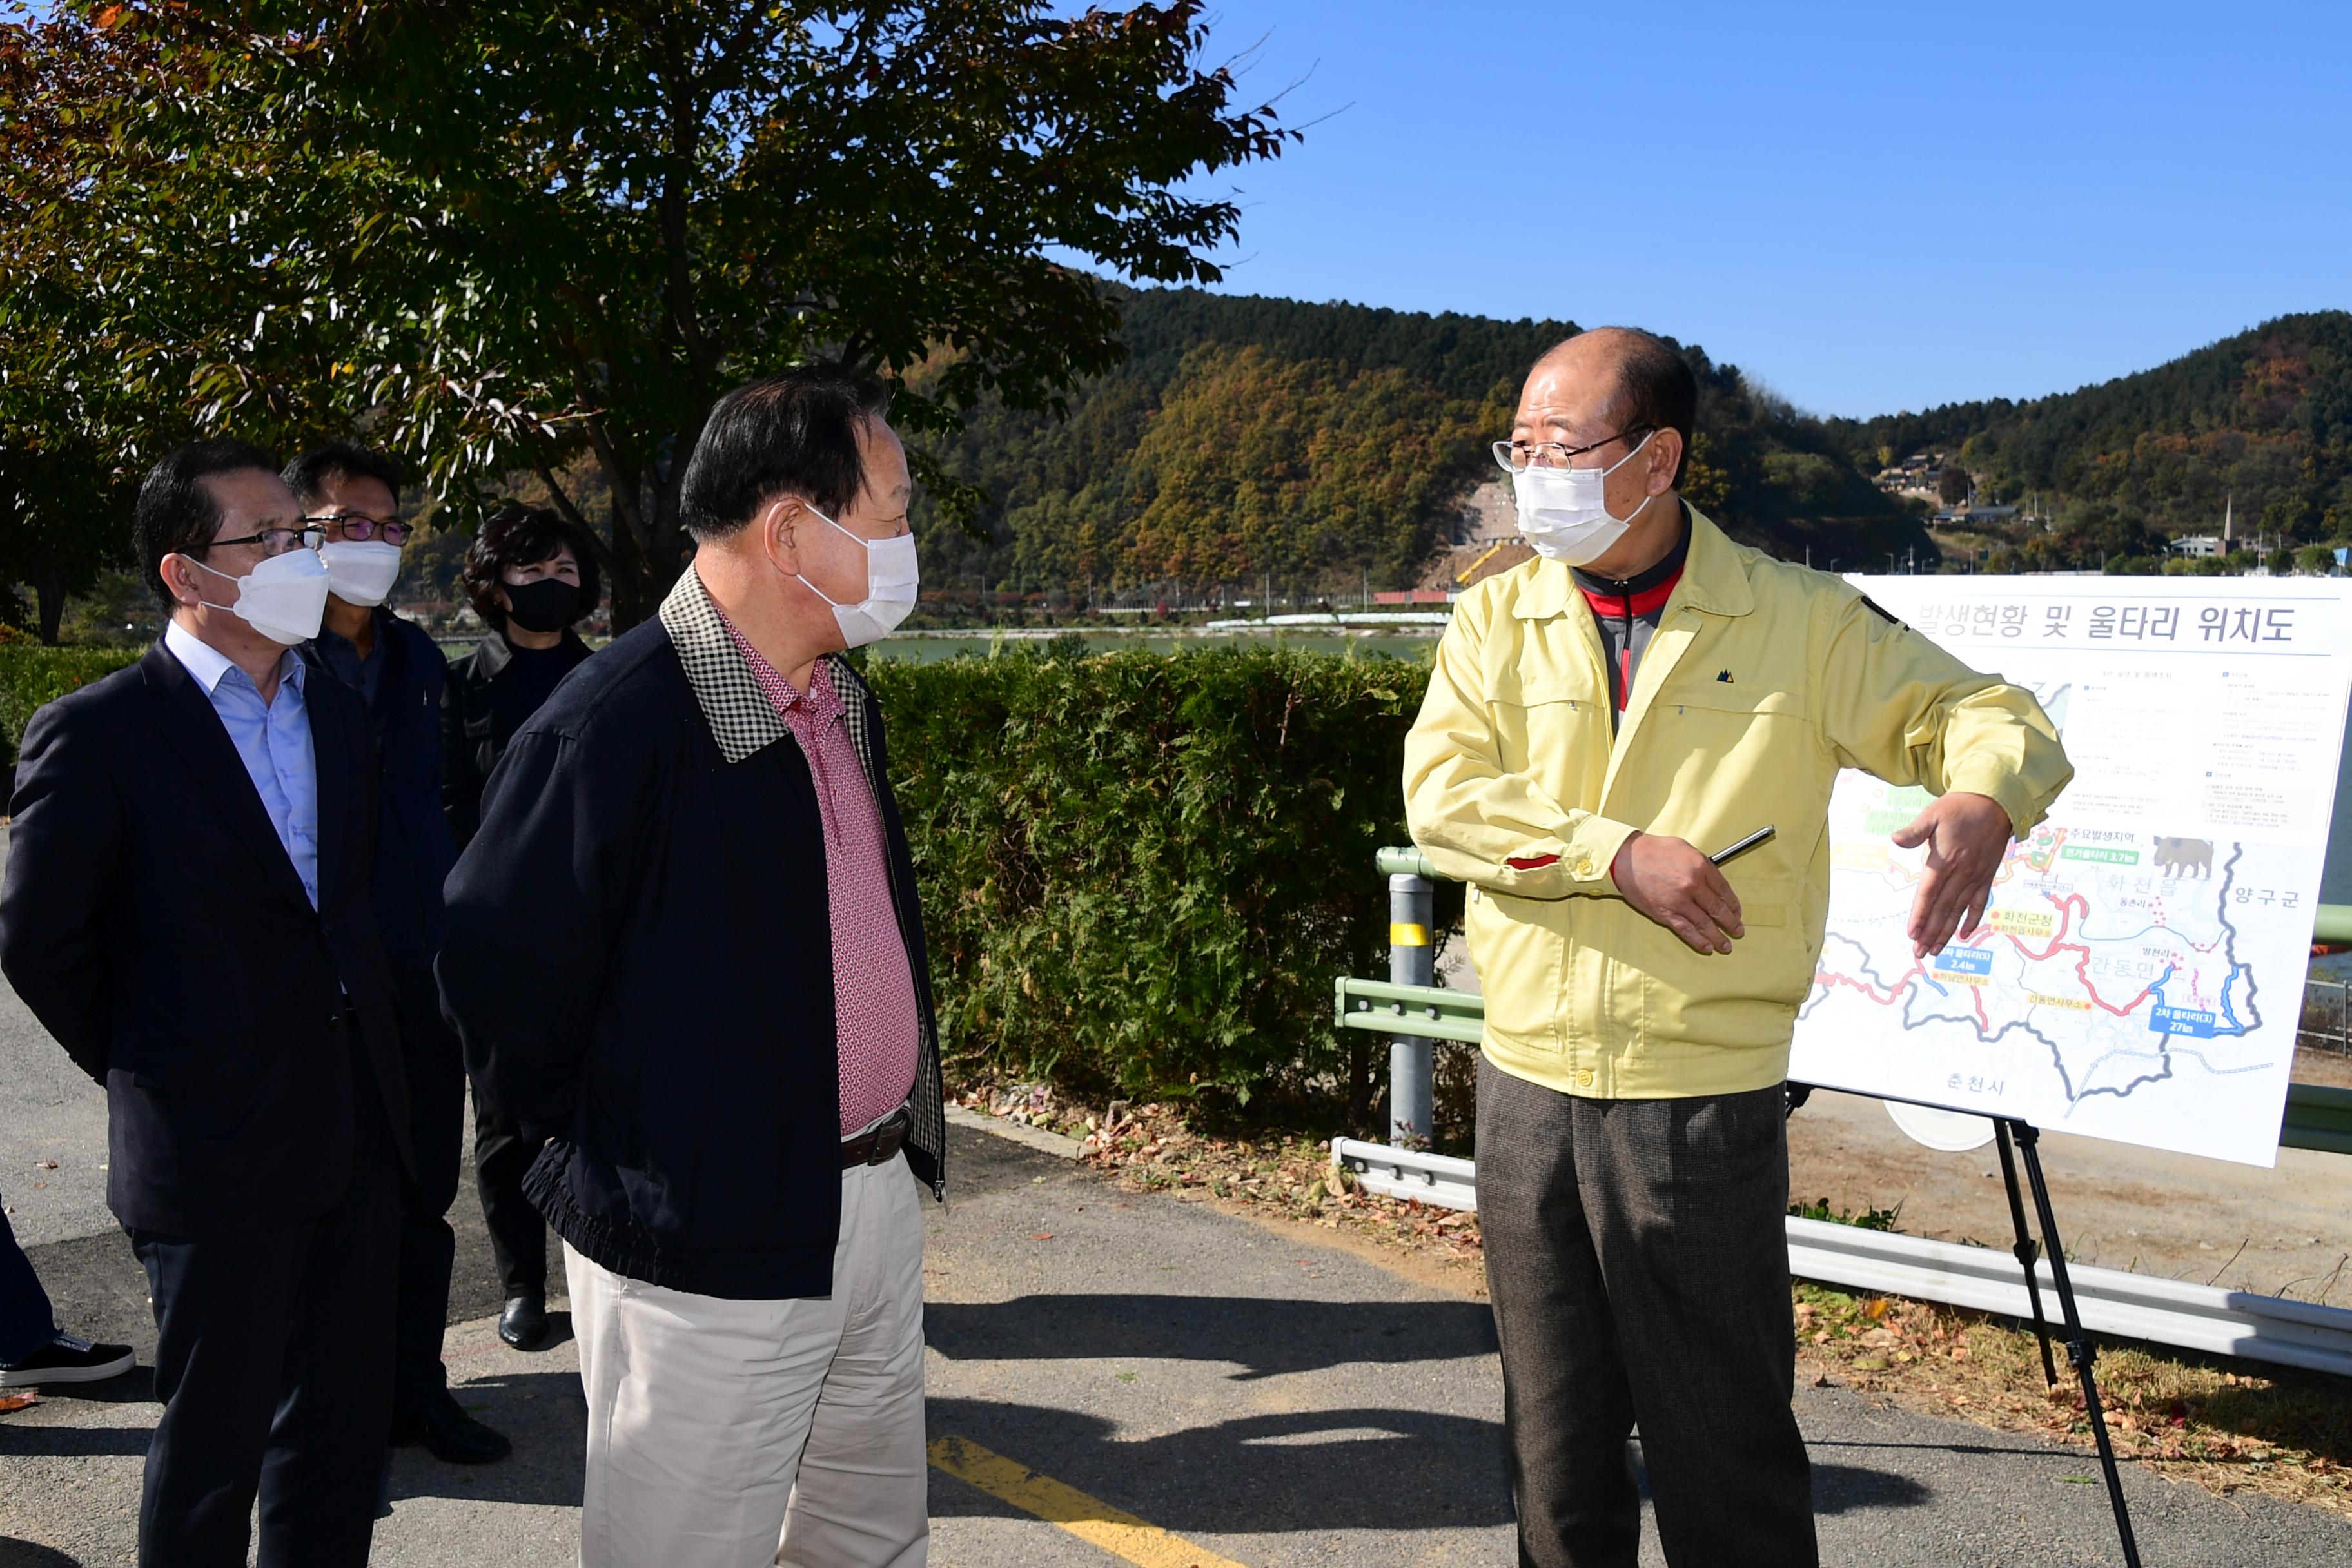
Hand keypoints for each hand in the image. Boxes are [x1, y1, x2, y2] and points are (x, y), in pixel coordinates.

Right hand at [1613, 832, 1743, 954]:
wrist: (1625, 858)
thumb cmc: (1653, 850)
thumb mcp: (1684, 848)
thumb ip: (1702, 864)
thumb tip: (1714, 881)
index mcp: (1701, 866)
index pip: (1725, 891)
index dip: (1733, 905)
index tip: (1737, 913)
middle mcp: (1693, 885)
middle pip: (1718, 909)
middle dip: (1731, 923)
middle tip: (1738, 931)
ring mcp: (1679, 901)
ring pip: (1705, 924)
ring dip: (1718, 937)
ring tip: (1726, 946)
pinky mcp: (1664, 913)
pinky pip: (1686, 930)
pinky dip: (1698, 940)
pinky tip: (1708, 947)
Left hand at [1890, 792, 2014, 959]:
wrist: (1996, 802)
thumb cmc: (1960, 808)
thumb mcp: (1933, 814)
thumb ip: (1915, 832)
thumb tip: (1895, 840)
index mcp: (1944, 860)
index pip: (1928, 894)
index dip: (1920, 915)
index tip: (1912, 934)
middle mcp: (1961, 873)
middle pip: (1942, 908)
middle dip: (1930, 932)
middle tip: (1919, 953)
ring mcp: (1976, 876)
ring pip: (1959, 910)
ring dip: (1947, 931)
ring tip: (1935, 950)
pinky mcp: (1987, 875)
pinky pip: (1980, 902)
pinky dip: (1973, 919)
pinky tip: (1965, 935)